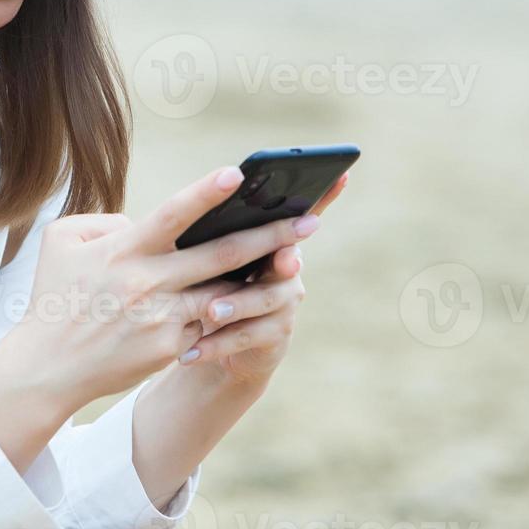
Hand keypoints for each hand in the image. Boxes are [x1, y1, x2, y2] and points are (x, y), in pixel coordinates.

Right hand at [12, 165, 328, 408]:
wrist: (48, 366)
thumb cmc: (56, 295)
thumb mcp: (63, 242)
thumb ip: (107, 222)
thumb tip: (146, 222)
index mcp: (124, 250)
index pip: (172, 214)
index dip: (206, 193)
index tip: (239, 174)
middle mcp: (148, 282)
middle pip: (220, 255)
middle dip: (270, 237)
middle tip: (310, 221)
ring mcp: (163, 318)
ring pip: (226, 292)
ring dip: (264, 278)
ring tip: (298, 260)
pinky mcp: (172, 348)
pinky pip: (212, 324)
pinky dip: (236, 310)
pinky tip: (262, 298)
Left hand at [177, 172, 349, 385]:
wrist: (213, 341)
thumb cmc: (207, 282)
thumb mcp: (204, 255)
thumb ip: (209, 234)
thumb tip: (187, 207)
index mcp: (268, 237)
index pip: (300, 211)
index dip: (325, 195)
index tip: (341, 176)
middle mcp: (285, 265)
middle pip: (287, 256)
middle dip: (286, 255)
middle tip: (285, 259)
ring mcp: (284, 301)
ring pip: (265, 299)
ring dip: (236, 304)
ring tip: (212, 311)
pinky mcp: (275, 334)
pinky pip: (247, 336)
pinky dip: (216, 344)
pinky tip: (190, 352)